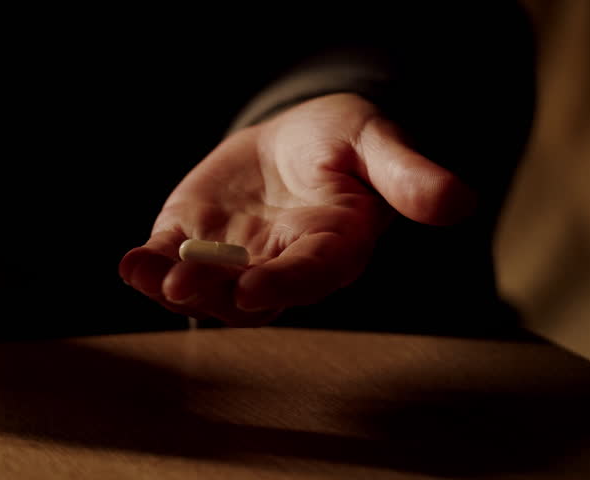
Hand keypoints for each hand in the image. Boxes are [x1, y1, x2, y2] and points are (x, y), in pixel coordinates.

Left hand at [119, 93, 474, 325]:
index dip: (284, 284)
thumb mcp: (377, 142)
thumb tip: (460, 202)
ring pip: (206, 284)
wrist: (294, 138)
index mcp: (333, 247)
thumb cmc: (344, 140)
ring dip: (173, 283)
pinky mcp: (195, 237)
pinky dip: (148, 263)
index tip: (254, 290)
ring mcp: (234, 255)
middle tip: (182, 285)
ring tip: (144, 272)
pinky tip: (129, 262)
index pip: (311, 274)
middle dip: (215, 293)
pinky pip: (171, 256)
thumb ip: (407, 175)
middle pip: (250, 292)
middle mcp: (281, 264)